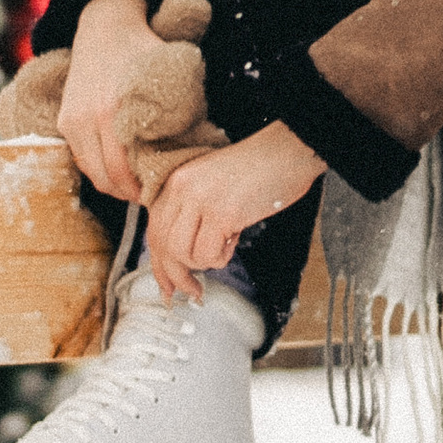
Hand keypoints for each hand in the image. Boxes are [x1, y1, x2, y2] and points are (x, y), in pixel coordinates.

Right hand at [58, 0, 165, 200]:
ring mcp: (73, 120)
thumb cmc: (147, 52)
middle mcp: (89, 117)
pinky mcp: (65, 120)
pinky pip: (81, 158)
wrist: (106, 28)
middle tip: (149, 195)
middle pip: (108, 178)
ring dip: (113, 185)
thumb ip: (182, 114)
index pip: (126, 171)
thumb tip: (194, 153)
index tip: (159, 192)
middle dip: (130, 193)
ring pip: (92, 173)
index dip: (143, 189)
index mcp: (116, 110)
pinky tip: (117, 169)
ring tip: (134, 186)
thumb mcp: (173, 76)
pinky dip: (98, 169)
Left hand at [143, 122, 325, 298]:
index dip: (159, 263)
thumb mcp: (212, 183)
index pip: (155, 229)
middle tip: (192, 292)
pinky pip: (207, 254)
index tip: (167, 285)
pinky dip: (221, 257)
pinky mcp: (222, 214)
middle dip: (176, 276)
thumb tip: (182, 253)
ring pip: (182, 254)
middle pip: (163, 245)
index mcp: (177, 180)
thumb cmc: (259, 168)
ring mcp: (200, 200)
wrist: (287, 151)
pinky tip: (235, 239)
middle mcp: (182, 189)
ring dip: (203, 262)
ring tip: (223, 250)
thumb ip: (192, 210)